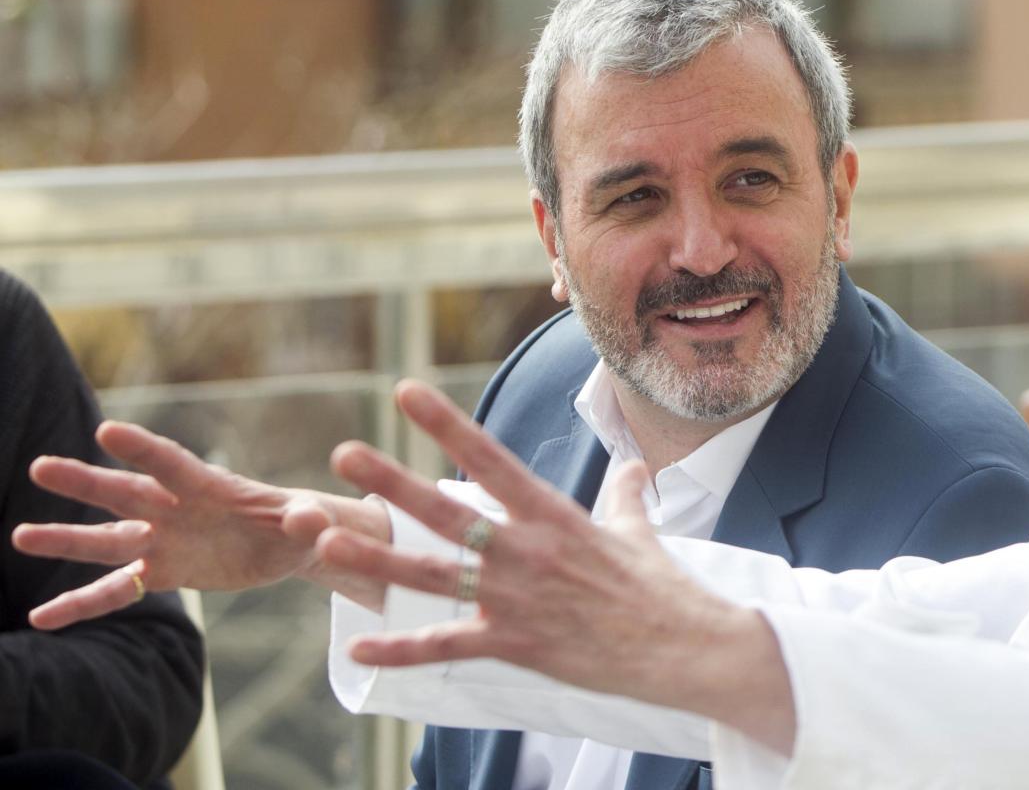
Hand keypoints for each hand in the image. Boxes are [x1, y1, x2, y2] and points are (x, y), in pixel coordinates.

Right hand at [12, 421, 381, 628]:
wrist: (286, 545)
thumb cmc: (300, 523)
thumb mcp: (309, 523)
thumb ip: (306, 520)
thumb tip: (309, 520)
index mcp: (211, 486)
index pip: (174, 464)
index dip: (144, 449)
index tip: (108, 431)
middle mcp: (176, 508)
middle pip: (125, 494)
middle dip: (86, 481)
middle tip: (40, 467)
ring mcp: (162, 541)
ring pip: (108, 541)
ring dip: (67, 541)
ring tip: (21, 536)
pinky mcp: (160, 573)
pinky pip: (115, 590)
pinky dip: (80, 603)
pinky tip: (41, 619)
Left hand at [318, 380, 794, 748]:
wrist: (686, 647)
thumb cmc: (666, 589)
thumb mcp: (642, 533)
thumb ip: (628, 496)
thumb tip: (635, 466)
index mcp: (556, 517)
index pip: (491, 460)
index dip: (447, 425)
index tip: (407, 393)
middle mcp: (528, 552)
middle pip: (448, 512)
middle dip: (392, 482)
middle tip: (344, 453)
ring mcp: (518, 600)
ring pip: (434, 577)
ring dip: (378, 558)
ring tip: (327, 539)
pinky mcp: (517, 644)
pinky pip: (448, 647)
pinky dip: (402, 651)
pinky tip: (358, 649)